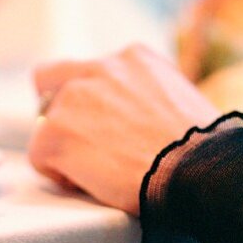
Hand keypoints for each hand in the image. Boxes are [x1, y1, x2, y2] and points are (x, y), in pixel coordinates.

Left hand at [28, 43, 217, 214]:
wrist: (198, 169)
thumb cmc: (202, 150)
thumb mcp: (180, 100)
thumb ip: (147, 96)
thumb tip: (136, 119)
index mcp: (134, 58)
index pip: (92, 69)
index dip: (90, 98)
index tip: (100, 123)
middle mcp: (100, 68)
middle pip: (51, 80)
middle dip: (61, 112)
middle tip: (82, 144)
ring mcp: (74, 97)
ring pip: (46, 124)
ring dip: (66, 148)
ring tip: (100, 173)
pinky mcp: (55, 131)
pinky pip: (41, 156)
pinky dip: (60, 175)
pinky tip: (91, 184)